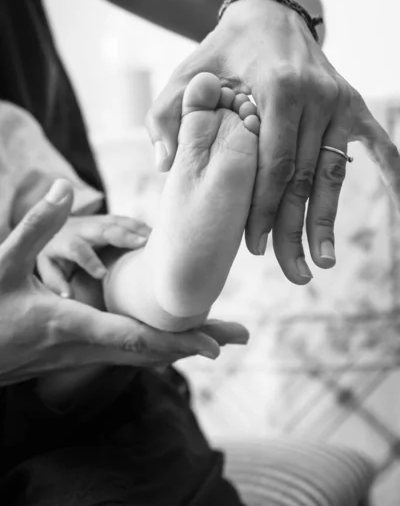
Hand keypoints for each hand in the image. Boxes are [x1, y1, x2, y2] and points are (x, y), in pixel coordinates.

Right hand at [0, 179, 248, 386]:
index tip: (214, 344)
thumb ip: (36, 227)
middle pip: (152, 351)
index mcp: (71, 325)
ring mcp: (83, 357)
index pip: (135, 337)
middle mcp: (85, 347)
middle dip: (197, 343)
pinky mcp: (79, 356)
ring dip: (182, 347)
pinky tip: (172, 343)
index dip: (177, 341)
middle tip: (238, 336)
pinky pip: (128, 355)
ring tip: (217, 338)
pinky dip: (158, 348)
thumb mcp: (3, 265)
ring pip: (143, 357)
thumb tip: (62, 187)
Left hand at [146, 0, 399, 283]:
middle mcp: (314, 96)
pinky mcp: (352, 103)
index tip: (254, 246)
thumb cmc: (222, 53)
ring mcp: (337, 101)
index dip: (264, 210)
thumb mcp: (188, 74)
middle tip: (290, 272)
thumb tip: (164, 166)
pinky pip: (380, 144)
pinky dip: (393, 174)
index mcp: (275, 89)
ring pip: (332, 174)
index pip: (272, 164)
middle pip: (303, 178)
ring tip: (323, 262)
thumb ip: (168, 116)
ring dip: (328, 221)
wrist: (269, 14)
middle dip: (294, 230)